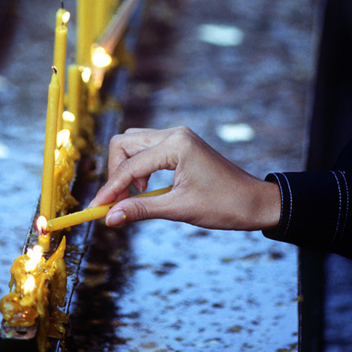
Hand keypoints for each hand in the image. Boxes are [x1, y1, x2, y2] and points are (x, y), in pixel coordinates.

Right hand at [90, 126, 280, 230]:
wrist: (255, 202)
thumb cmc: (224, 205)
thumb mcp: (179, 209)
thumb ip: (141, 210)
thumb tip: (109, 218)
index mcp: (176, 145)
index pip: (131, 165)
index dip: (111, 189)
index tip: (96, 209)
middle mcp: (174, 133)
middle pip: (125, 143)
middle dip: (116, 173)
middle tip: (118, 203)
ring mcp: (178, 136)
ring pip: (134, 143)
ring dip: (127, 168)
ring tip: (135, 197)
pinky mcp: (180, 143)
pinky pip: (148, 148)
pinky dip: (139, 167)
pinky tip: (146, 188)